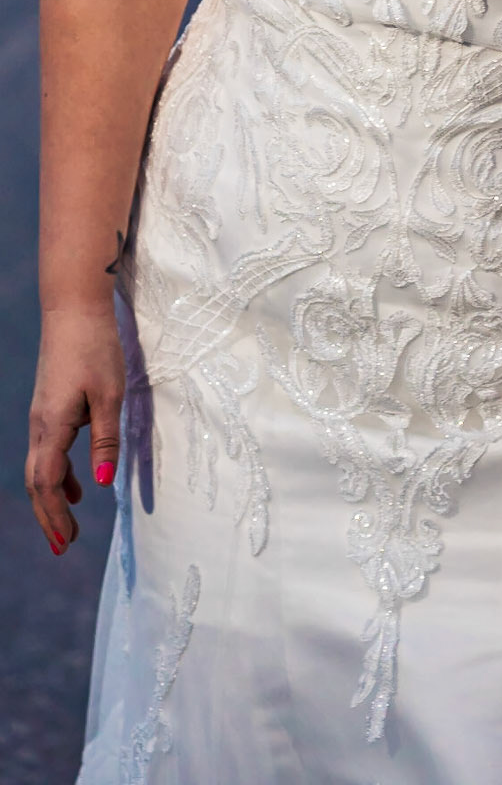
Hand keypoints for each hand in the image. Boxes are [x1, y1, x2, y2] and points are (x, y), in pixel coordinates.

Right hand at [27, 305, 124, 555]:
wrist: (73, 308)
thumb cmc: (96, 347)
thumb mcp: (110, 394)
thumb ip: (105, 439)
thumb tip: (102, 483)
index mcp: (52, 426)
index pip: (46, 483)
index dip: (54, 515)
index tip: (66, 542)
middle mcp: (40, 425)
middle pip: (37, 482)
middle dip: (49, 516)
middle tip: (63, 546)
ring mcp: (41, 415)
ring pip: (40, 467)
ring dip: (52, 498)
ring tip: (69, 525)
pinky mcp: (49, 405)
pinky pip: (48, 450)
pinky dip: (57, 473)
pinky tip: (76, 483)